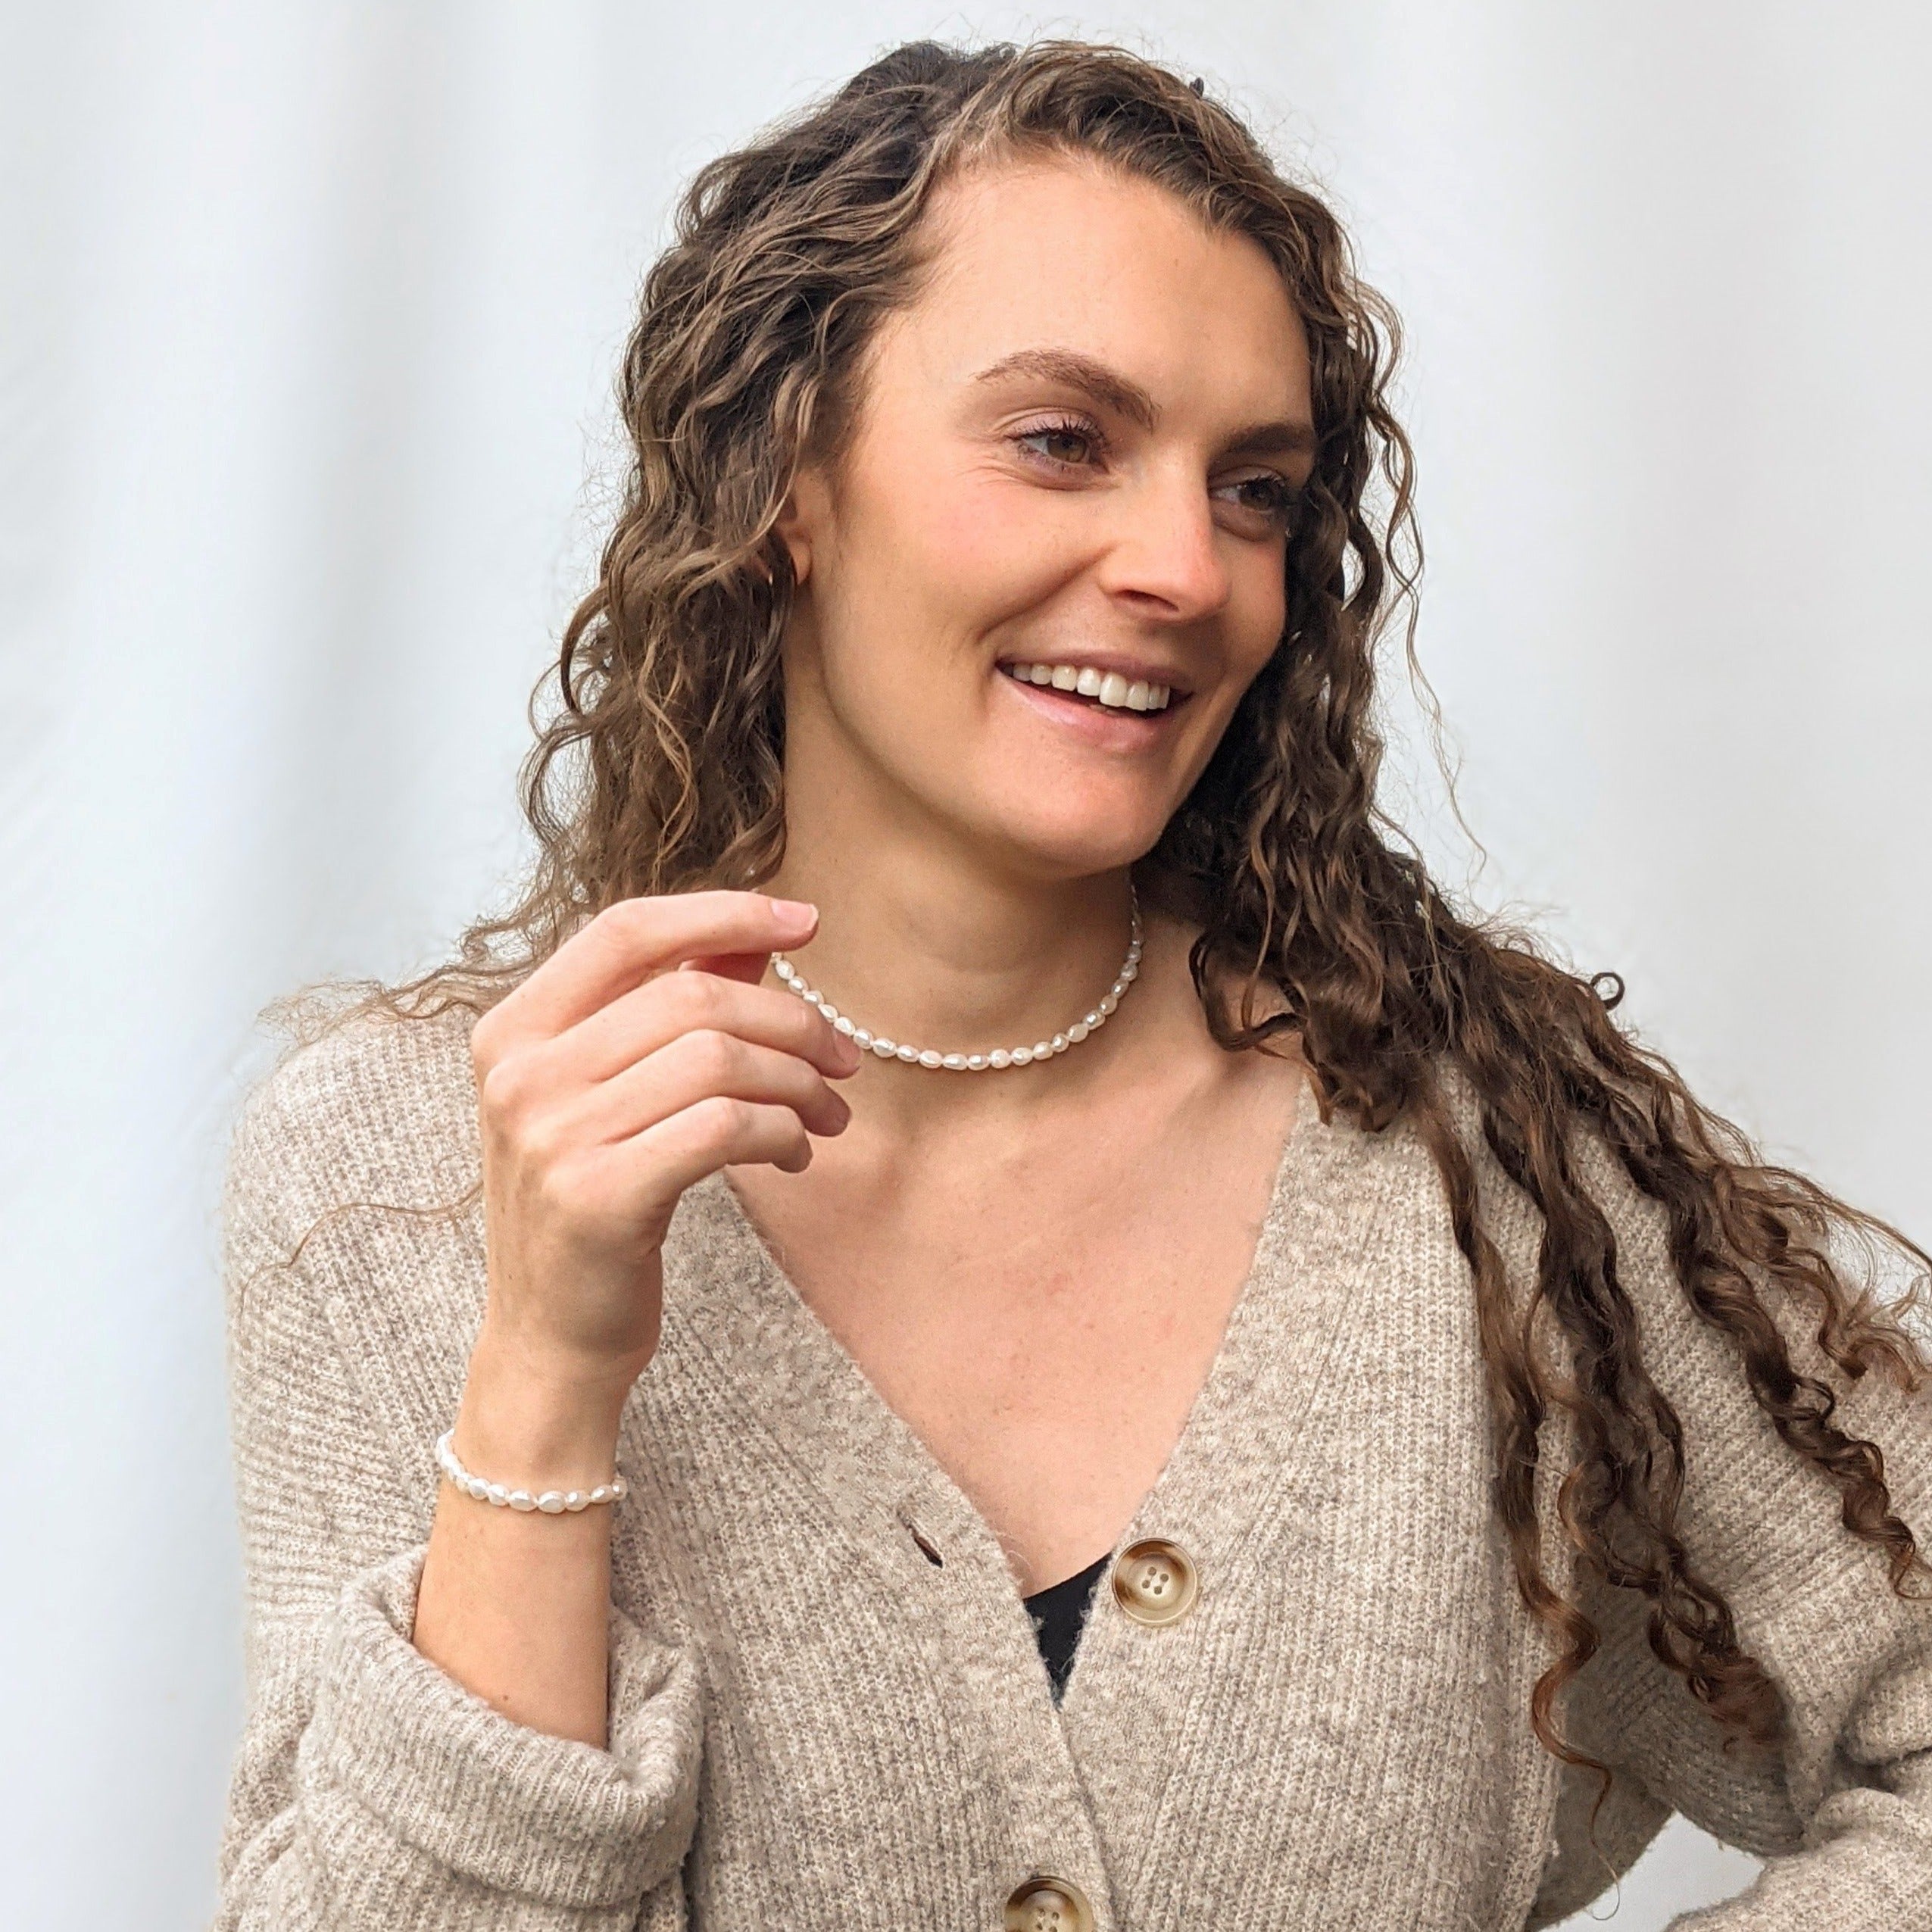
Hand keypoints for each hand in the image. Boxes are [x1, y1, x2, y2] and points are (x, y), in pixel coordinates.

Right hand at [465, 890, 859, 1393]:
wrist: (550, 1338)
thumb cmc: (595, 1200)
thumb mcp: (612, 1093)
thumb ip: (672, 1007)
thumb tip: (757, 934)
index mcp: (513, 1030)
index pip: (627, 931)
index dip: (724, 912)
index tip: (806, 921)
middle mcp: (519, 1074)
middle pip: (691, 996)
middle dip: (791, 1020)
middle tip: (841, 1060)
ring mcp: (551, 1137)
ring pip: (718, 1059)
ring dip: (798, 1082)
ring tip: (825, 1115)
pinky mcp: (596, 1198)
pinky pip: (724, 1129)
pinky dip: (781, 1132)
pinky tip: (794, 1155)